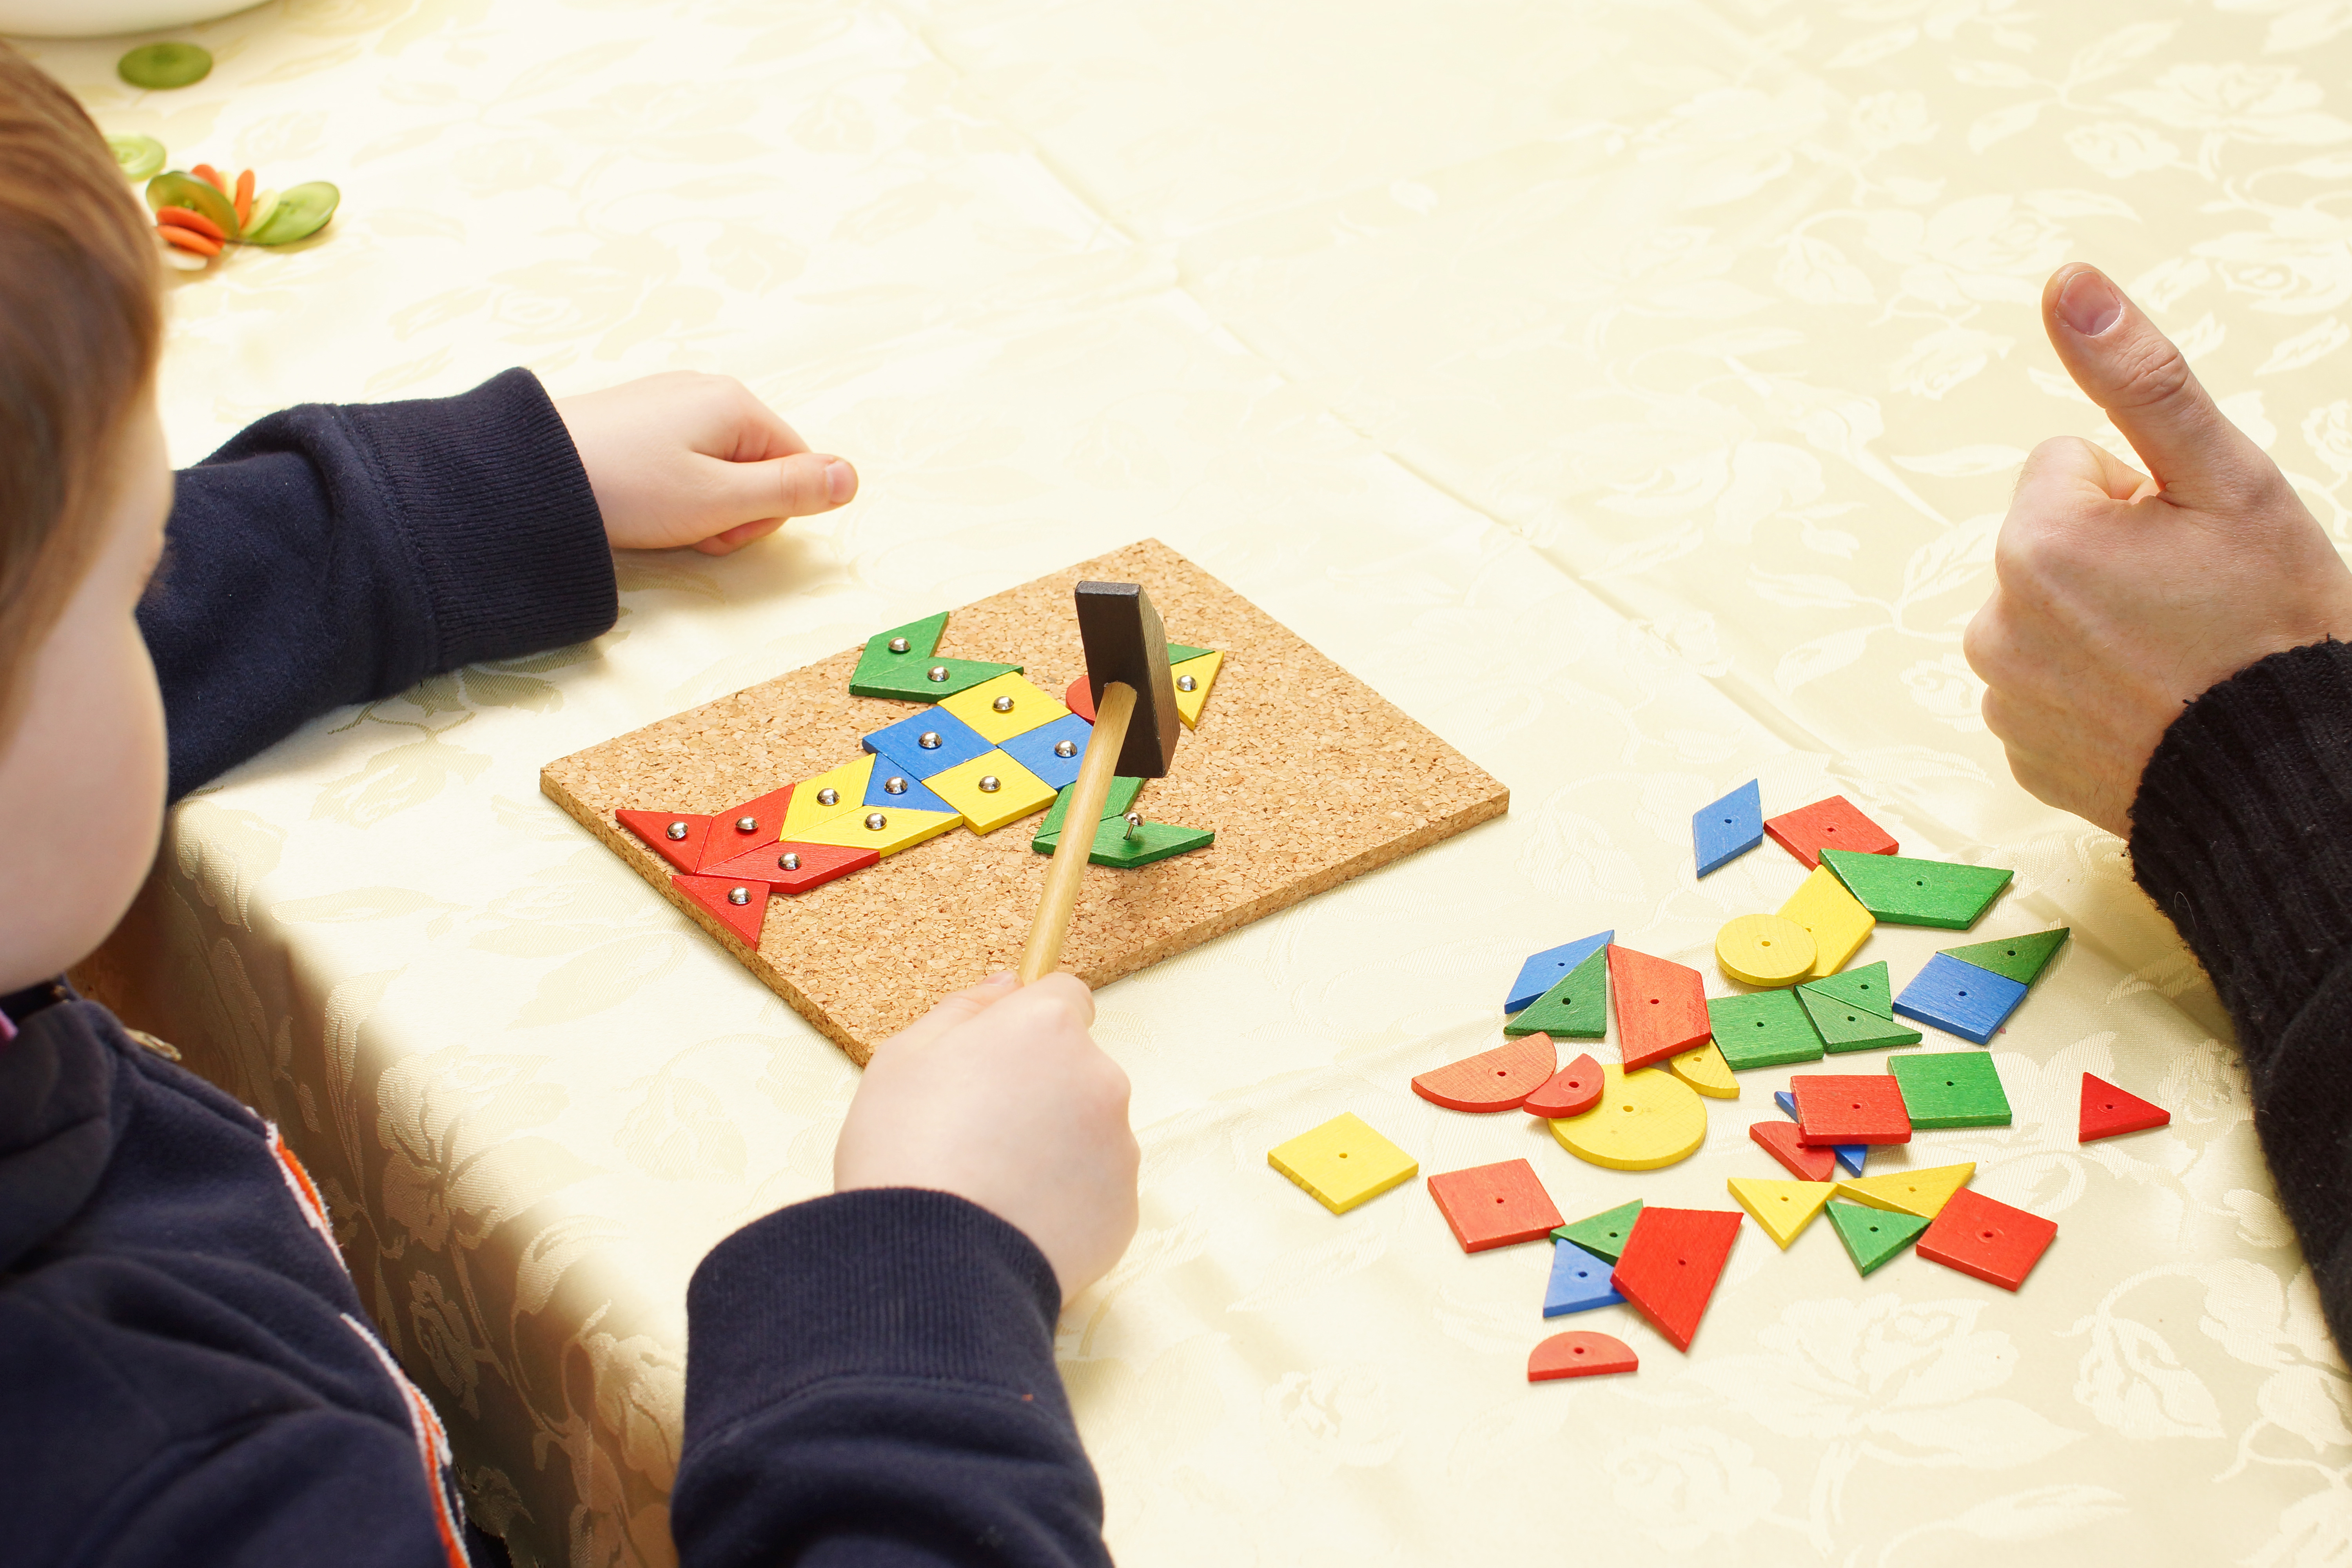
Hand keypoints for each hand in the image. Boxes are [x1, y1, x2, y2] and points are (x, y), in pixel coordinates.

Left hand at [553, 371, 857, 555]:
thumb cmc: (626, 488)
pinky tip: (639, 500)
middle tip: (688, 526)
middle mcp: (709, 391)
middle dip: (733, 511)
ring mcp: (671, 402)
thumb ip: (791, 491)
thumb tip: (851, 476)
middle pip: (760, 468)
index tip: (720, 527)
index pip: (797, 467)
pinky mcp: (639, 418)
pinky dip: (670, 490)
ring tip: (658, 515)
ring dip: (701, 506)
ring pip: (721, 469)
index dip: (767, 513)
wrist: (528, 476)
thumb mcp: (720, 501)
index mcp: (738, 405)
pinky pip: (683, 461)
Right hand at [833, 973, 1138, 1301]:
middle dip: (1039, 1089)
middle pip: (1077, 1067)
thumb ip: (965, 1009)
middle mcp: (1100, 1077)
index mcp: (1048, 1028)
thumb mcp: (905, 1057)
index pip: (1064, 997)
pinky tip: (1016, 1220)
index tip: (997, 1058)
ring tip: (993, 1185)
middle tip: (979, 1133)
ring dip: (1055, 1145)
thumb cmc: (905, 1152)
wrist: (929, 1265)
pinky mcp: (1124, 1210)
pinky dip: (1065, 1199)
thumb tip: (1009, 984)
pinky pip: (1096, 1190)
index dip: (1027, 1025)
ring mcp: (1119, 1147)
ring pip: (1088, 1130)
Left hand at [1963, 263, 2351, 835]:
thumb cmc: (2270, 622)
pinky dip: (2098, 690)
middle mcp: (1993, 620)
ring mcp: (2003, 693)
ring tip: (2181, 659)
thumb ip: (2138, 376)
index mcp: (2034, 543)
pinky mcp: (2021, 748)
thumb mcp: (2225, 480)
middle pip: (2056, 542)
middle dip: (2120, 559)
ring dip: (2109, 623)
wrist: (2289, 767)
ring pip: (2053, 613)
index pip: (2072, 469)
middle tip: (2195, 608)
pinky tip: (2156, 707)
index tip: (2193, 546)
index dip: (2145, 497)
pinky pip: (2052, 686)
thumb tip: (2066, 280)